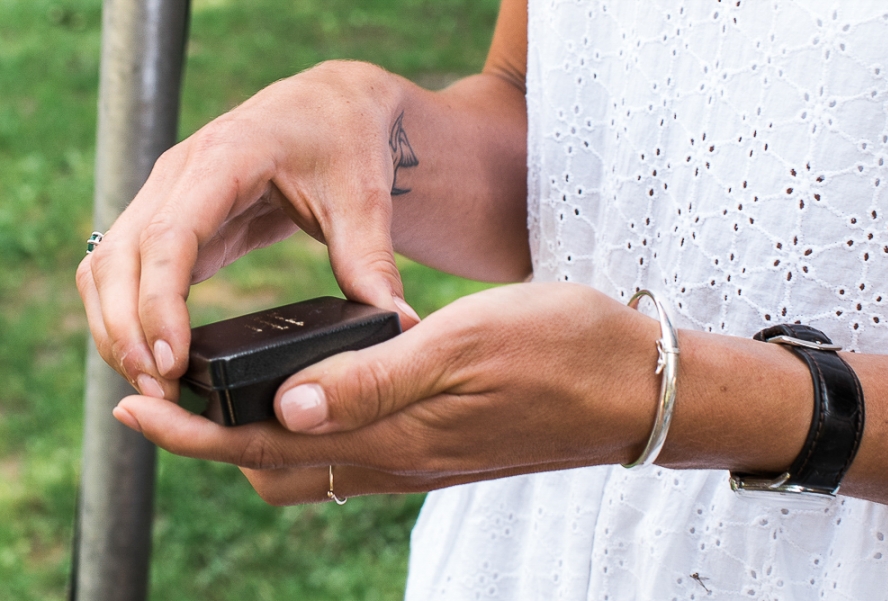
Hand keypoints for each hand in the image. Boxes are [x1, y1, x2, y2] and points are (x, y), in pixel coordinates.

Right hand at [76, 61, 420, 400]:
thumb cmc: (345, 141)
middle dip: (126, 330)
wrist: (330, 106)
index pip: (170, 236)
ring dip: (116, 328)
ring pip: (107, 267)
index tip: (170, 360)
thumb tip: (401, 325)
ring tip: (150, 385)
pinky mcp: (172, 220)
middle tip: (157, 390)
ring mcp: (167, 195)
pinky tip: (149, 357)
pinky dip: (125, 314)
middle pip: (120, 258)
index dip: (160, 302)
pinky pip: (125, 270)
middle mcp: (179, 174)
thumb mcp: (364, 198)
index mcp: (225, 159)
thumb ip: (372, 261)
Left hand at [112, 283, 663, 503]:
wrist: (637, 386)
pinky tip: (307, 392)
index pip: (266, 441)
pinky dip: (306, 427)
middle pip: (275, 463)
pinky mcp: (438, 447)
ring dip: (256, 432)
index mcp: (396, 432)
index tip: (135, 404)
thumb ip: (374, 380)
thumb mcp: (466, 346)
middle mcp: (397, 457)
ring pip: (309, 461)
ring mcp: (419, 457)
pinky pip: (349, 451)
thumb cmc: (561, 349)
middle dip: (212, 436)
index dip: (194, 428)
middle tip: (172, 390)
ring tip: (225, 388)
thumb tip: (283, 405)